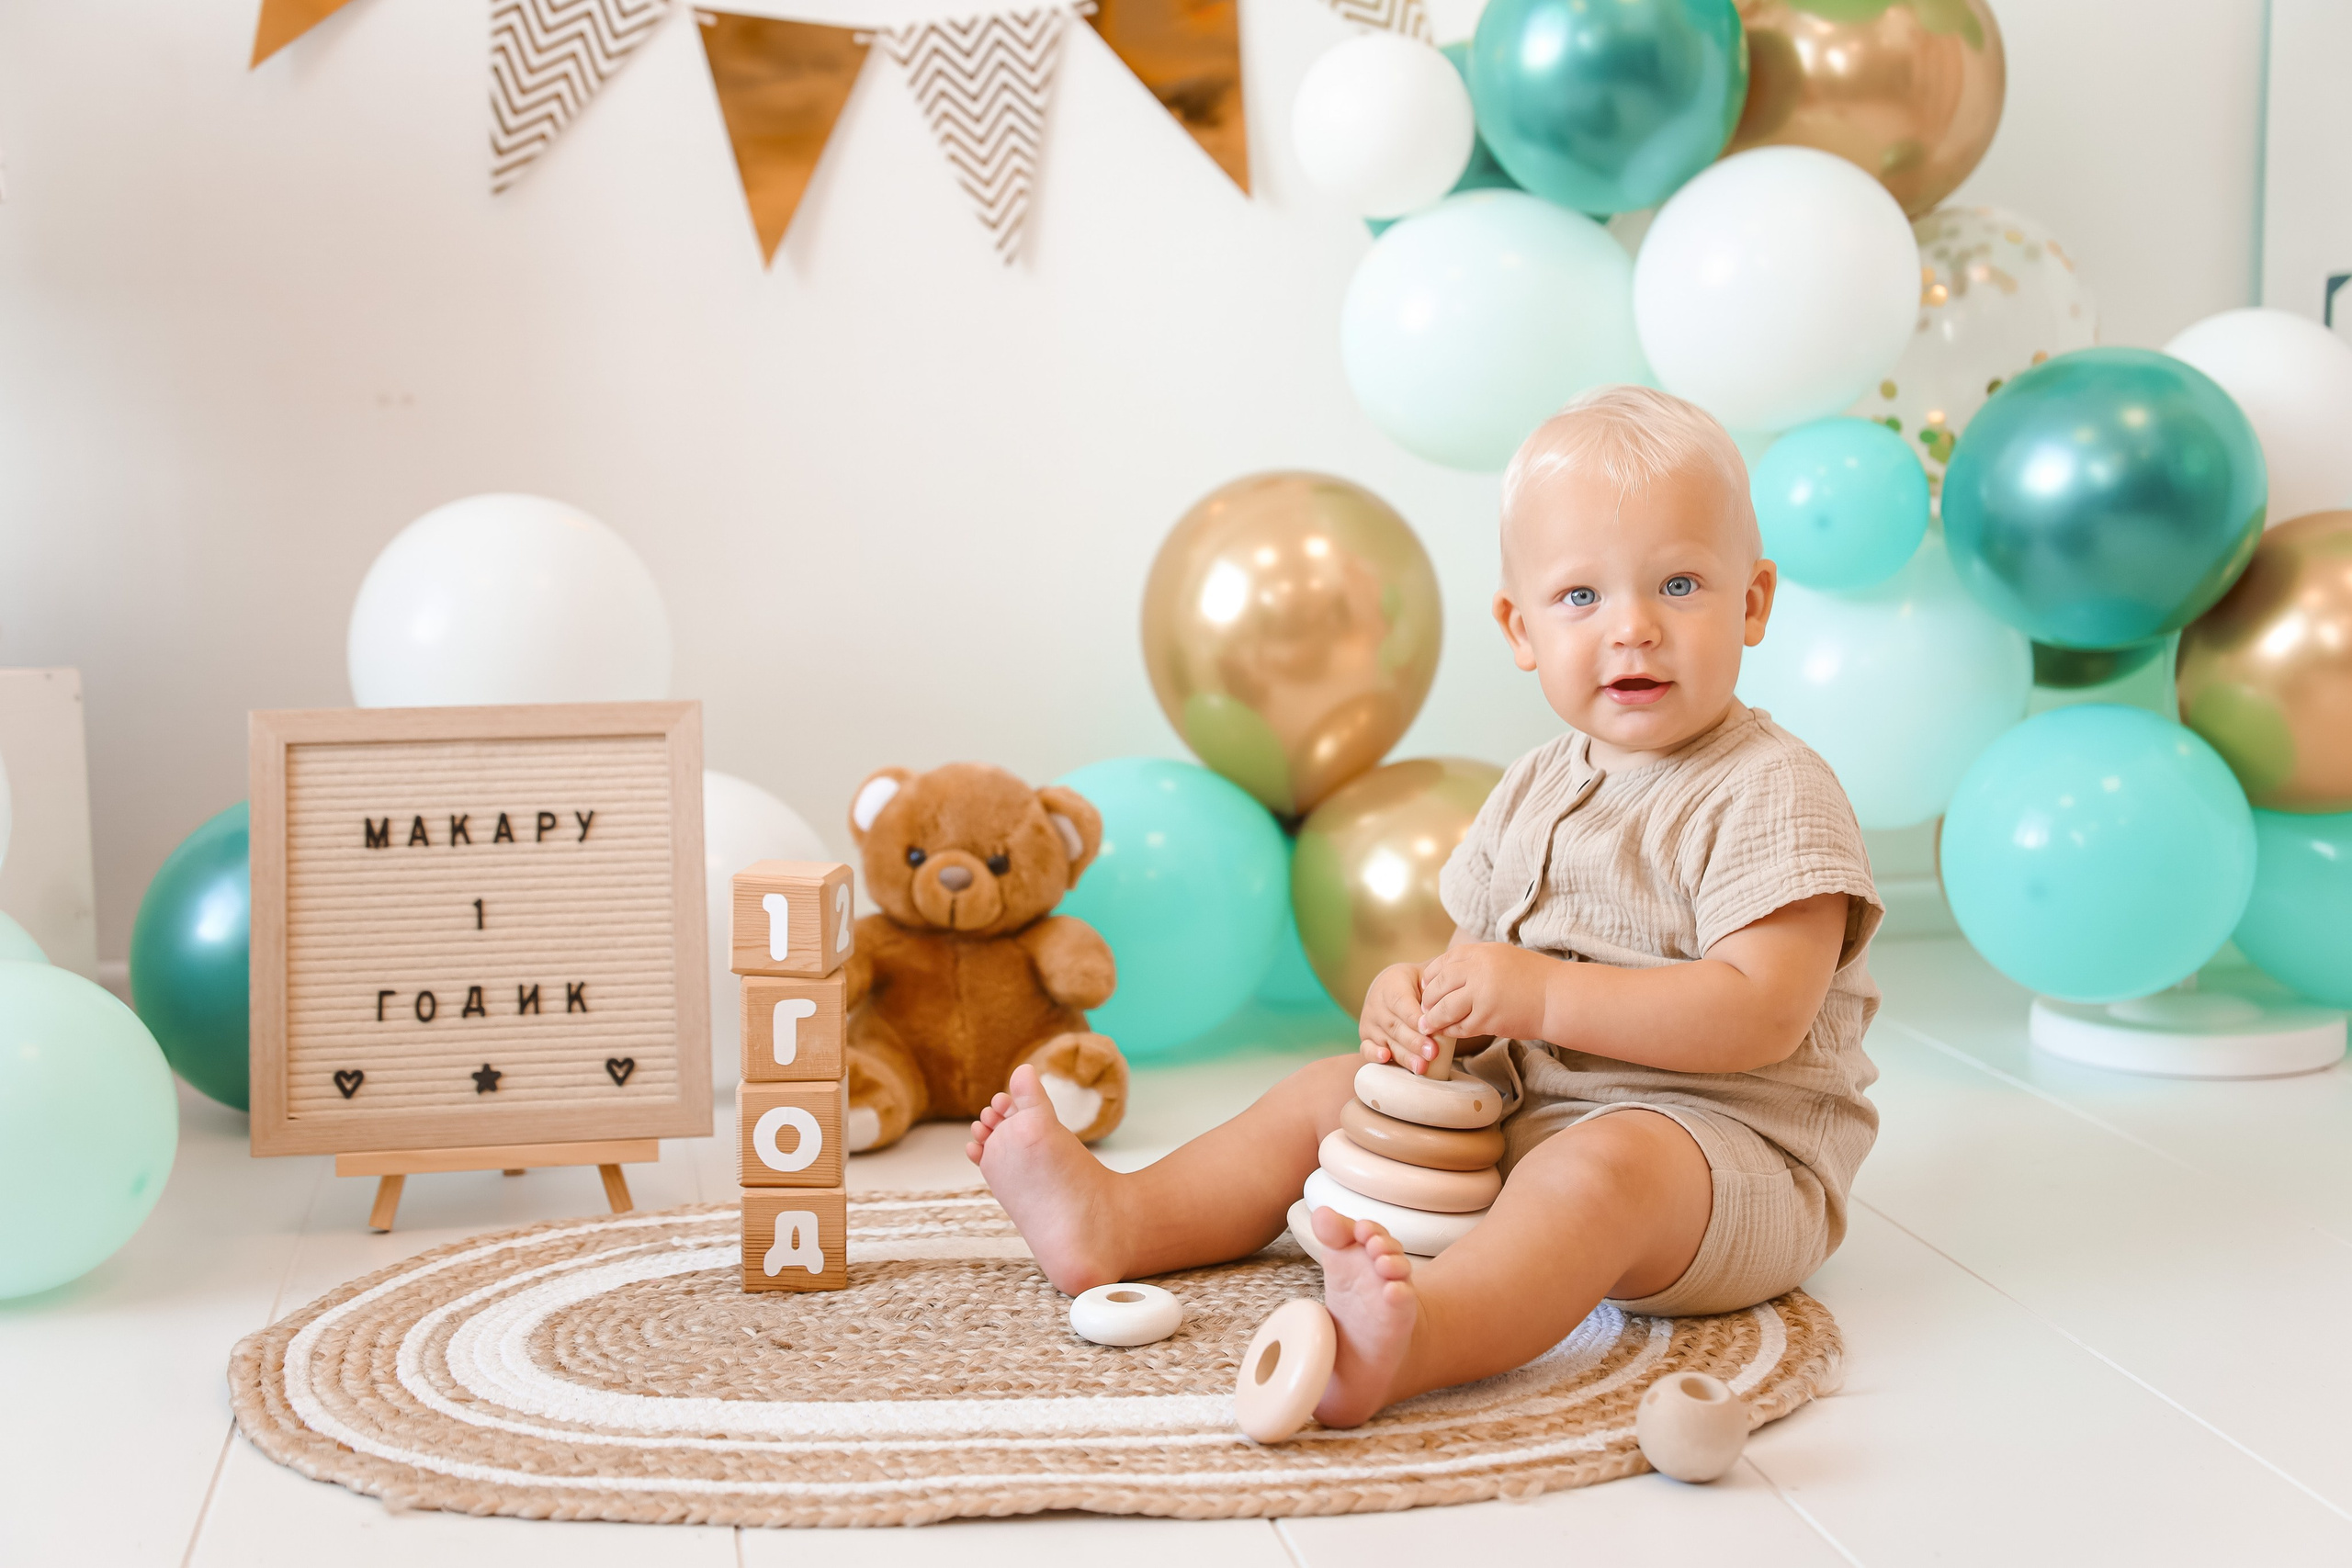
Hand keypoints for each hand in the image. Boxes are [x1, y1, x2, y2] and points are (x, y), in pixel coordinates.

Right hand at [1357, 963, 1441, 1074]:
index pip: (1402, 1003)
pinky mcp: (1366, 1038)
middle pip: (1396, 1026)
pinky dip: (1374, 1055)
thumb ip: (1433, 992)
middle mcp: (1377, 1005)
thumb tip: (1443, 1008)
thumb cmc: (1414, 985)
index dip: (1416, 1018)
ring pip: (1386, 1041)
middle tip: (1432, 1053)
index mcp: (1391, 987)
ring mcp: (1370, 1023)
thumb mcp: (1424, 979)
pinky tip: (1385, 1058)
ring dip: (1405, 1055)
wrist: (1390, 986)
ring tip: (1421, 1066)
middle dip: (1415, 1042)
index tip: (1432, 1029)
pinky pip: (1366, 1049)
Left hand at [1418, 943, 1552, 1043]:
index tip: (1426, 986)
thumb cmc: (1534, 978)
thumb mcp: (1504, 957)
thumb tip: (1450, 972)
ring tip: (1427, 1024)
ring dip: (1433, 1018)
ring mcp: (1482, 995)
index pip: (1445, 961)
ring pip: (1445, 1008)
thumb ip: (1478, 961)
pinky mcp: (1488, 1019)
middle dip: (1429, 997)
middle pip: (1440, 984)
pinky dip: (1451, 1030)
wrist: (1558, 998)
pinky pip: (1460, 1026)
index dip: (1432, 976)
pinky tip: (1448, 1032)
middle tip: (1424, 1008)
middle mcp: (1479, 970)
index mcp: (1482, 952)